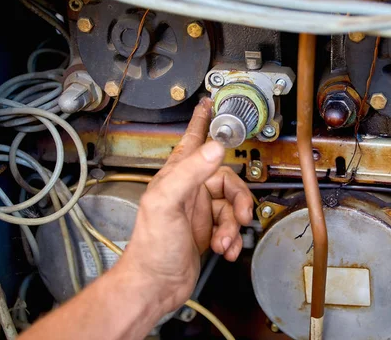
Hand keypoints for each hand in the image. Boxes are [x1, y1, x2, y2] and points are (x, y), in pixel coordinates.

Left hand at [116, 98, 253, 313]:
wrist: (154, 286)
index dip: (203, 122)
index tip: (210, 105)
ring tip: (224, 241)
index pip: (192, 141)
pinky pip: (230, 227)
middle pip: (227, 181)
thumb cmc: (151, 247)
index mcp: (177, 178)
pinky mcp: (207, 231)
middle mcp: (189, 191)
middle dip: (238, 202)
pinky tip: (226, 249)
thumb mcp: (167, 204)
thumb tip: (215, 148)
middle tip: (240, 216)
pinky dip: (232, 240)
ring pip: (232, 207)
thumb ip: (190, 173)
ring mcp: (199, 212)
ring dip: (233, 227)